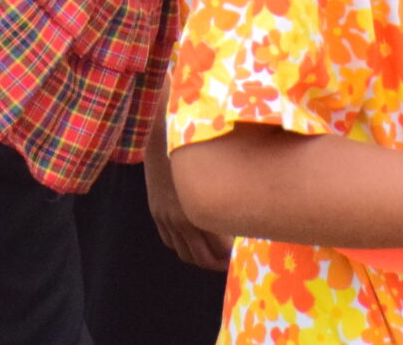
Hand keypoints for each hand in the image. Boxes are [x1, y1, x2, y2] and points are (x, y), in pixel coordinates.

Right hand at [143, 137, 231, 270]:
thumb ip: (228, 196)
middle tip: (231, 262)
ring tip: (214, 257)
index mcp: (199, 212)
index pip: (220, 248)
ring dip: (200, 259)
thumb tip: (245, 213)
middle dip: (218, 264)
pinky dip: (182, 247)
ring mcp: (166, 218)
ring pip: (184, 253)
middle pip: (202, 257)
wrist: (162, 137)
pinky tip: (193, 243)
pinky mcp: (156, 213)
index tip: (243, 250)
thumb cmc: (196, 150)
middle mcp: (180, 220)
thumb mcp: (217, 173)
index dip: (232, 253)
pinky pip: (169, 242)